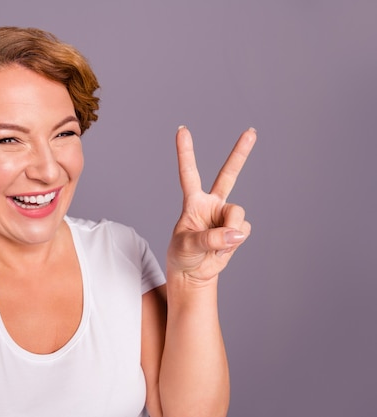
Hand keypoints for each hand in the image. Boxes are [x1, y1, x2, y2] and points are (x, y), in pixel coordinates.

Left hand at [167, 126, 256, 285]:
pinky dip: (233, 245)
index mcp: (193, 202)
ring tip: (215, 247)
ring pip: (238, 214)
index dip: (185, 151)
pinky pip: (243, 232)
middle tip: (251, 131)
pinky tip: (223, 250)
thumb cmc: (183, 255)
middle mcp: (212, 203)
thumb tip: (236, 234)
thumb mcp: (187, 246)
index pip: (188, 173)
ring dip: (230, 232)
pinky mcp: (237, 229)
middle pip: (228, 174)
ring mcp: (226, 215)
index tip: (182, 129)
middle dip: (240, 153)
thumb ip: (209, 239)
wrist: (194, 273)